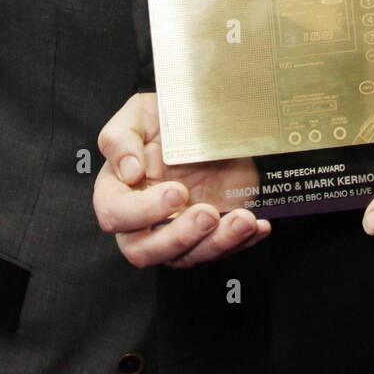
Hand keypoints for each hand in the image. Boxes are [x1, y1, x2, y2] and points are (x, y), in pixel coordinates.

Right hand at [94, 92, 269, 269]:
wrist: (203, 120)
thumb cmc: (163, 119)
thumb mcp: (138, 115)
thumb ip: (121, 139)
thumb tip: (128, 172)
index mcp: (117, 192)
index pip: (115, 215)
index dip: (143, 211)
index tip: (176, 191)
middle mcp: (143, 221)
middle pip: (145, 252)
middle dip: (179, 238)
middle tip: (208, 214)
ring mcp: (177, 231)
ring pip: (187, 257)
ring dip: (217, 243)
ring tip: (243, 220)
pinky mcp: (209, 234)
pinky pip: (221, 250)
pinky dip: (242, 241)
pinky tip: (257, 226)